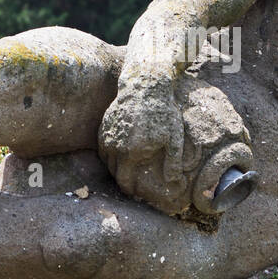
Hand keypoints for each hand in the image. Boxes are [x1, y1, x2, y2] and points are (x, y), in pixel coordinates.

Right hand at [98, 74, 191, 213]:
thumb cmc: (163, 111)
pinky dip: (111, 153)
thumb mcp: (174, 138)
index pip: (125, 182)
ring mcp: (107, 136)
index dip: (129, 191)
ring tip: (129, 168)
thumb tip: (173, 183)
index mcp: (132, 152)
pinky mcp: (103, 127)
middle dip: (123, 180)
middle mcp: (116, 147)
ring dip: (116, 167)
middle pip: (114, 174)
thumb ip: (173, 162)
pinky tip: (122, 152)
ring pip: (107, 161)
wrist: (145, 85)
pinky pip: (104, 148)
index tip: (136, 193)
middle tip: (133, 183)